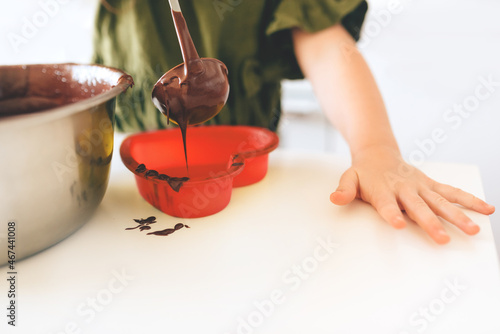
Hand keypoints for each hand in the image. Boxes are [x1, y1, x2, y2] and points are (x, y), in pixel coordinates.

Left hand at [330, 145, 495, 243]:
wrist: (378, 154)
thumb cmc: (363, 172)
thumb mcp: (349, 179)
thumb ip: (344, 190)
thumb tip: (334, 198)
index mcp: (383, 190)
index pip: (387, 205)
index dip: (392, 214)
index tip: (400, 225)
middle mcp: (404, 189)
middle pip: (418, 207)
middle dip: (430, 223)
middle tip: (442, 239)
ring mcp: (420, 187)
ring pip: (440, 202)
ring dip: (457, 215)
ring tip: (473, 229)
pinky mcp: (430, 185)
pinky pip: (452, 193)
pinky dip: (469, 200)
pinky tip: (486, 209)